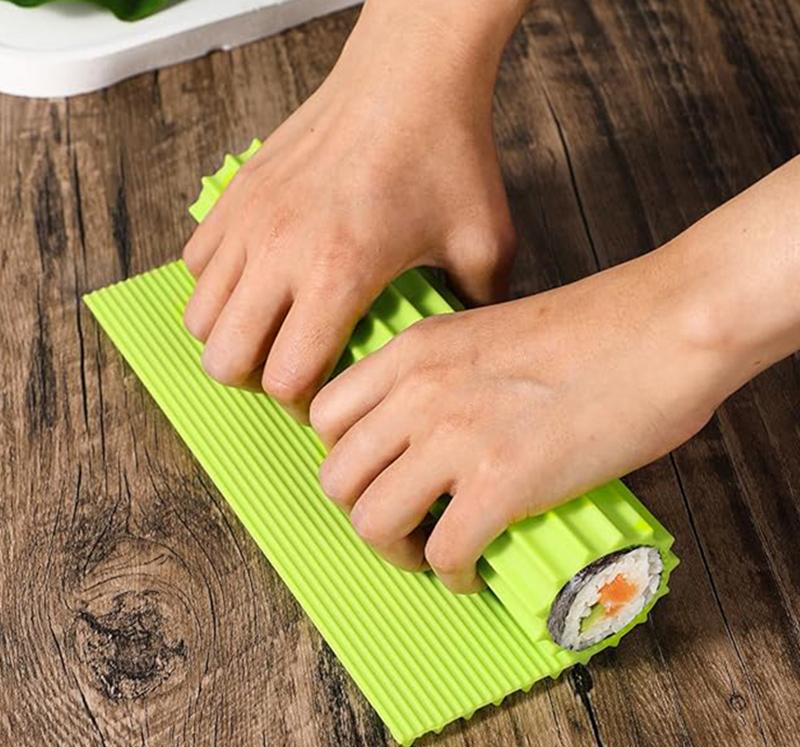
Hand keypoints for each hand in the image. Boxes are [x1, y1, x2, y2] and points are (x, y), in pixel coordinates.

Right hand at [181, 1, 521, 420]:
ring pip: (199, 317)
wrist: (409, 73)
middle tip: (291, 369)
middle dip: (256, 380)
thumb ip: (476, 309)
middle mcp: (279, 251)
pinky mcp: (235, 195)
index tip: (326, 398)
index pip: (287, 378)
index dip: (304, 406)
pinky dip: (217, 289)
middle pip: (223, 359)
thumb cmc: (446, 153)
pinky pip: (194, 265)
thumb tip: (468, 345)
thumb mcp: (486, 242)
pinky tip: (259, 282)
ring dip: (231, 337)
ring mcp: (248, 220)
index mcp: (338, 273)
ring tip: (271, 331)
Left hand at [309, 247, 736, 592]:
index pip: (324, 418)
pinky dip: (453, 574)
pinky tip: (475, 568)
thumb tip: (432, 439)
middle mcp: (418, 392)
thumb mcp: (488, 334)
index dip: (345, 459)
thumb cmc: (595, 331)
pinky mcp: (502, 483)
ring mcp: (455, 438)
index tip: (378, 478)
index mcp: (413, 350)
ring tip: (433, 553)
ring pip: (373, 523)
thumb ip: (447, 378)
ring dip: (397, 551)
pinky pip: (443, 553)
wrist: (664, 328)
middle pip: (337, 479)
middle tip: (405, 524)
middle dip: (363, 512)